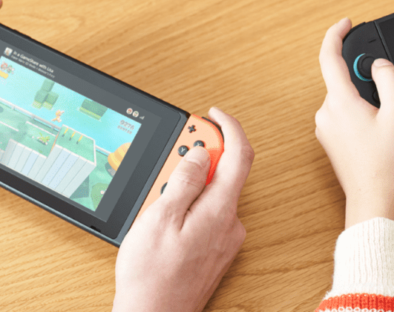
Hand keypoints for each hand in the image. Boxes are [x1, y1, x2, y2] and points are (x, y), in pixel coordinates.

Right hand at [113, 107, 253, 311]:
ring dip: (190, 181)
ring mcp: (225, 237)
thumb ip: (184, 181)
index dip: (229, 129)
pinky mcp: (216, 248)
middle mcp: (230, 222)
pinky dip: (191, 202)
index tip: (214, 115)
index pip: (240, 155)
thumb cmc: (153, 277)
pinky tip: (166, 212)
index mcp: (220, 210)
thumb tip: (201, 153)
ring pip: (213, 193)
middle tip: (171, 155)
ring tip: (158, 191)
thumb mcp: (160, 218)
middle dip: (200, 156)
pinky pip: (208, 212)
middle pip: (224, 172)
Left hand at [315, 18, 393, 228]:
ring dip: (366, 101)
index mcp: (339, 101)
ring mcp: (326, 128)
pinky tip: (377, 135)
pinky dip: (361, 115)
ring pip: (346, 99)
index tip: (346, 23)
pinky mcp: (330, 140)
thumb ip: (389, 78)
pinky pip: (345, 115)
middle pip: (344, 80)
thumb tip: (378, 65)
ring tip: (386, 125)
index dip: (336, 35)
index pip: (329, 57)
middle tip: (389, 101)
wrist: (374, 198)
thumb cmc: (386, 161)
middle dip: (367, 81)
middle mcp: (326, 113)